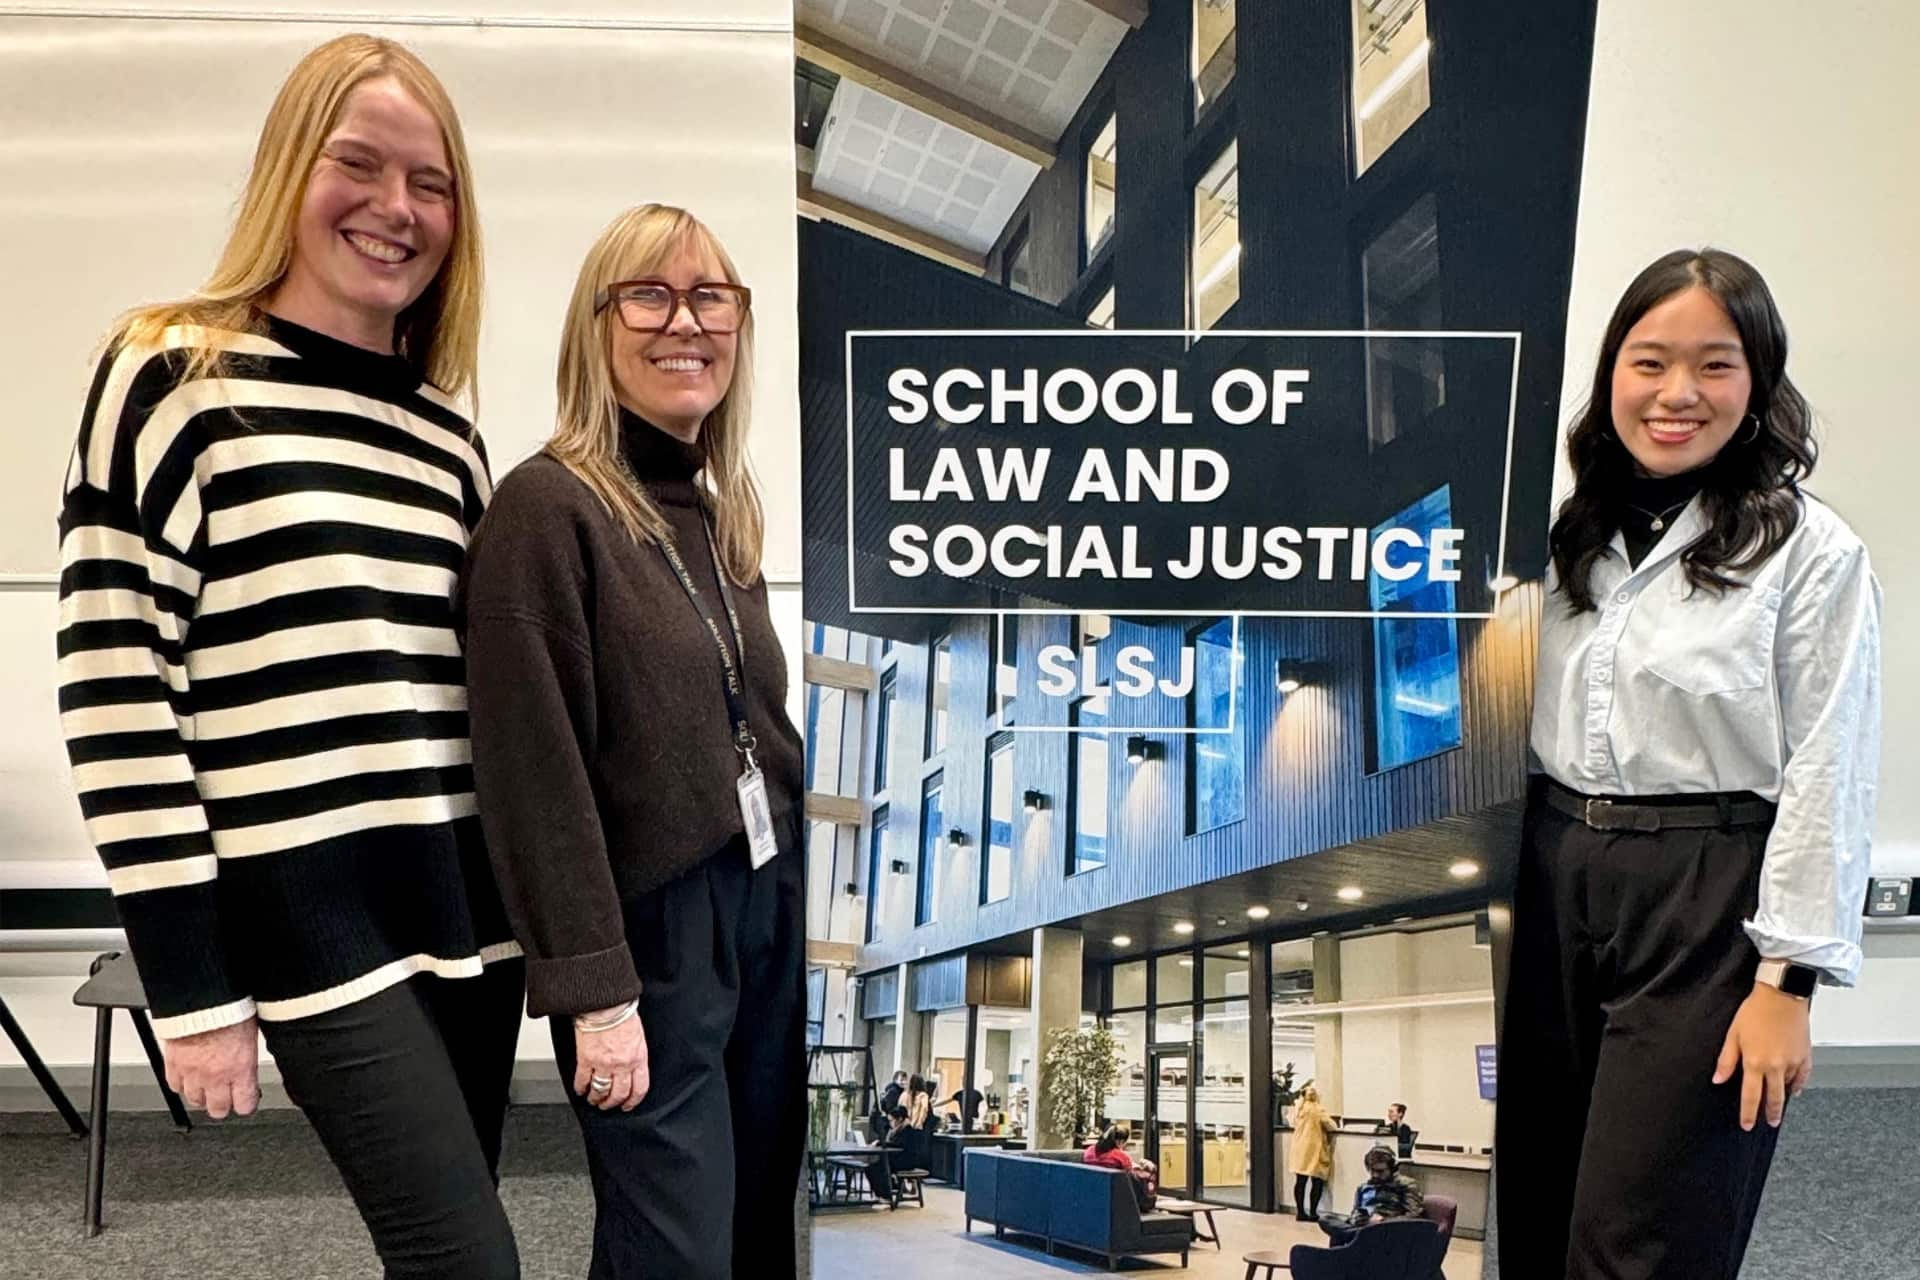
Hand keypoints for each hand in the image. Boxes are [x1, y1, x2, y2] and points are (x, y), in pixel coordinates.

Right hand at [160, 1018, 259, 1119]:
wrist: (201, 997)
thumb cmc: (230, 1008)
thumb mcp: (253, 1033)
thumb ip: (249, 1057)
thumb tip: (251, 1065)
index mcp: (240, 1068)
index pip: (244, 1105)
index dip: (246, 1104)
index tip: (247, 1100)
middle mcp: (216, 1076)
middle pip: (217, 1110)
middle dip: (224, 1105)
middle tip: (227, 1096)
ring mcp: (192, 1073)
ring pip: (194, 1100)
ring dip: (202, 1095)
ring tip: (208, 1086)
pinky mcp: (173, 1065)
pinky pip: (175, 1086)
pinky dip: (182, 1084)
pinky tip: (189, 1076)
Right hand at [574, 1004, 648, 1111]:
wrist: (605, 1003)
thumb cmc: (622, 1014)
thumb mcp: (638, 1036)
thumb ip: (636, 1054)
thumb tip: (633, 1065)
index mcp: (638, 1058)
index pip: (639, 1088)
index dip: (633, 1101)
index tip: (628, 1105)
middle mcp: (622, 1064)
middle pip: (619, 1094)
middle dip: (613, 1103)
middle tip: (608, 1105)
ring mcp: (603, 1064)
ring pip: (600, 1091)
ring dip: (596, 1099)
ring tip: (594, 1100)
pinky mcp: (586, 1059)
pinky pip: (583, 1080)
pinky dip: (580, 1088)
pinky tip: (580, 1090)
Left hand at [1713, 982, 1813, 1129]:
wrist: (1781, 996)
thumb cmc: (1755, 1011)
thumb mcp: (1733, 1035)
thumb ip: (1726, 1061)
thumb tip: (1718, 1079)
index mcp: (1755, 1063)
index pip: (1750, 1096)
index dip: (1748, 1114)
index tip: (1747, 1125)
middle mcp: (1776, 1067)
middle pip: (1774, 1098)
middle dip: (1771, 1113)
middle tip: (1770, 1123)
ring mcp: (1793, 1062)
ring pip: (1788, 1088)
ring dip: (1783, 1098)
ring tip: (1778, 1107)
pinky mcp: (1806, 1055)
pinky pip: (1803, 1077)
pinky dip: (1799, 1085)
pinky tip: (1794, 1089)